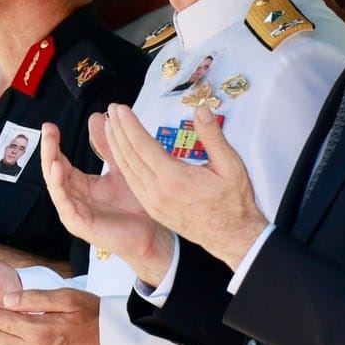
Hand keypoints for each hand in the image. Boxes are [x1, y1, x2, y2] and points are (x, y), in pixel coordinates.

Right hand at [43, 116, 172, 284]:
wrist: (153, 234)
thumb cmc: (136, 206)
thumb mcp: (120, 168)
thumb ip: (107, 146)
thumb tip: (97, 117)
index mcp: (80, 186)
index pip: (60, 162)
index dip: (54, 144)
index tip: (49, 125)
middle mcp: (74, 199)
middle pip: (53, 171)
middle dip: (48, 150)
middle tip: (47, 130)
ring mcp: (74, 212)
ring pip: (55, 186)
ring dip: (50, 165)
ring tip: (50, 147)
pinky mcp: (79, 224)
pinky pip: (65, 204)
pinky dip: (59, 187)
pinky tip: (58, 170)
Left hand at [104, 101, 266, 269]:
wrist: (231, 236)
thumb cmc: (233, 201)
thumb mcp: (230, 164)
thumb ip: (212, 136)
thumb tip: (200, 109)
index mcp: (174, 178)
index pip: (143, 145)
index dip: (129, 124)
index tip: (121, 109)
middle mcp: (158, 192)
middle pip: (130, 155)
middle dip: (118, 130)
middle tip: (112, 110)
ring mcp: (153, 202)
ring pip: (127, 170)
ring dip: (116, 146)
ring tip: (110, 126)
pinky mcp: (153, 209)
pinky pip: (132, 183)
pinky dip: (123, 164)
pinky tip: (121, 153)